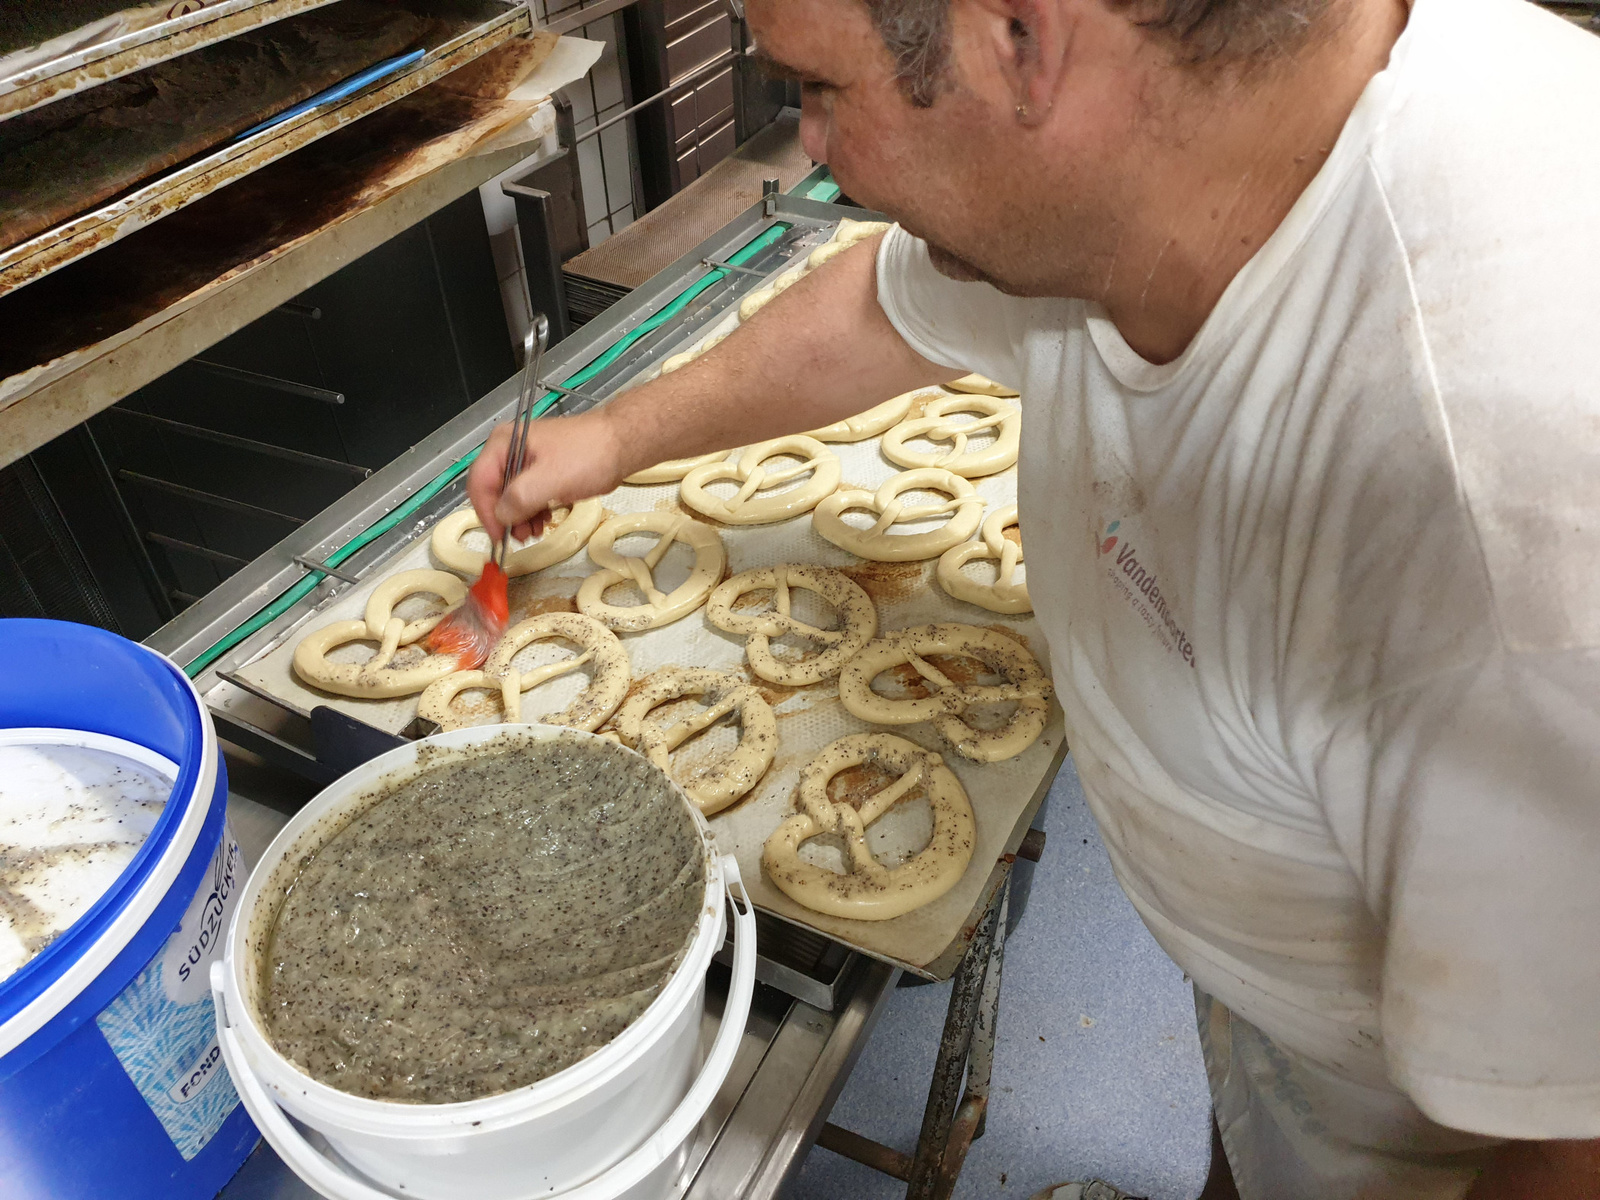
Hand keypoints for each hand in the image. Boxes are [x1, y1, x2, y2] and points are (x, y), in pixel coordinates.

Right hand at [467, 411, 623, 542]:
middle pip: (493, 489)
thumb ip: (519, 499)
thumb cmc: (589, 455)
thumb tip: (502, 516)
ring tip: (534, 532)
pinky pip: (528, 494)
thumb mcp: (550, 480)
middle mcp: (511, 448)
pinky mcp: (543, 469)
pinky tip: (543, 520)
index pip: (479, 482)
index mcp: (505, 443)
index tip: (498, 537)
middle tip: (520, 538)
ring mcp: (527, 459)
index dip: (486, 513)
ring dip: (519, 517)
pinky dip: (532, 510)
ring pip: (511, 495)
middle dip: (505, 517)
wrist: (623, 443)